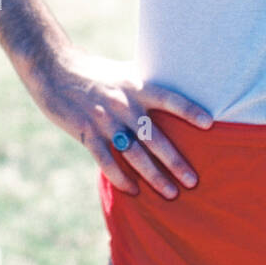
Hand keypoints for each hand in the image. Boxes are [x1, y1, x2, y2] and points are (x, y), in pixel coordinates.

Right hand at [28, 46, 213, 198]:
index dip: (189, 110)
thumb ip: (148, 83)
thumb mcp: (126, 72)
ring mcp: (105, 120)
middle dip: (175, 161)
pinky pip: (106, 161)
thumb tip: (180, 82)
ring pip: (133, 154)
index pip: (169, 98)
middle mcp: (124, 103)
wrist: (56, 71)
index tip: (209, 124)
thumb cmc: (97, 73)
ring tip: (171, 193)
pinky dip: (121, 178)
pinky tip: (134, 192)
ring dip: (153, 176)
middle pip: (154, 137)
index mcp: (137, 86)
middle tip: (194, 181)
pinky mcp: (86, 133)